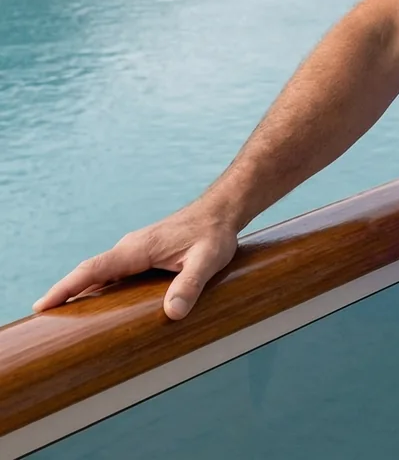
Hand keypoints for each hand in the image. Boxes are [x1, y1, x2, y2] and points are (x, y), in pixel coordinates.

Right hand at [33, 199, 239, 320]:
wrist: (223, 210)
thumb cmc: (214, 233)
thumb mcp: (208, 260)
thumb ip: (190, 284)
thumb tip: (172, 313)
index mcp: (138, 248)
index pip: (93, 269)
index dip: (66, 287)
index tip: (42, 305)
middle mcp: (130, 247)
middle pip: (90, 272)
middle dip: (65, 293)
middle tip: (43, 321)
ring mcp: (136, 249)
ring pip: (101, 272)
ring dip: (80, 290)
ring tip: (61, 318)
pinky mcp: (143, 253)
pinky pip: (113, 271)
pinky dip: (98, 285)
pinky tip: (96, 303)